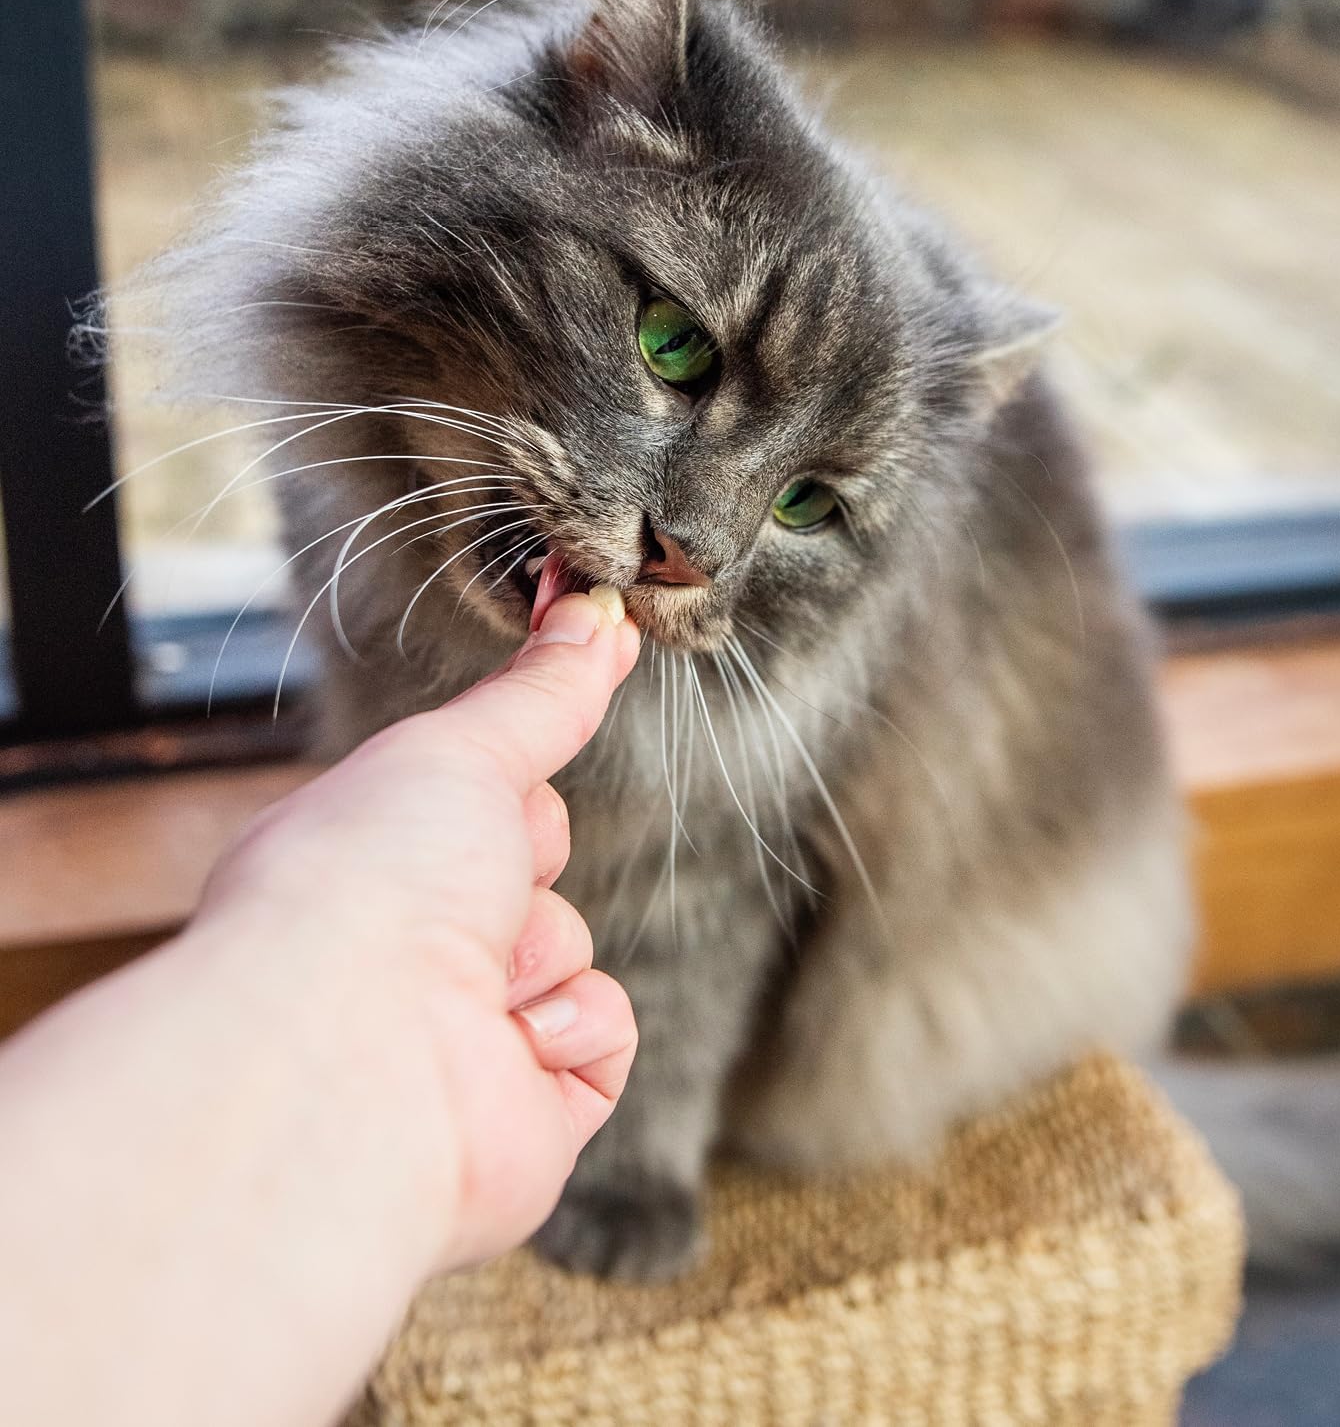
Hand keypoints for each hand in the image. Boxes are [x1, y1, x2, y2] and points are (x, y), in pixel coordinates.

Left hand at [195, 587, 642, 1268]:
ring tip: (476, 987)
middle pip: (537, 882)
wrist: (350, 1053)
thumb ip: (539, 695)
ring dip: (543, 958)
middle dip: (526, 875)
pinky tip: (513, 1044)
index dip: (509, 793)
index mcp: (373, 868)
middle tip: (478, 890)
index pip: (484, 812)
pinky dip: (573, 1032)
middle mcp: (406, 956)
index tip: (522, 786)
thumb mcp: (461, 751)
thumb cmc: (369, 887)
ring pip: (573, 957)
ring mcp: (465, 1038)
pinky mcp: (525, 1113)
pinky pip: (604, 1041)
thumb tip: (594, 609)